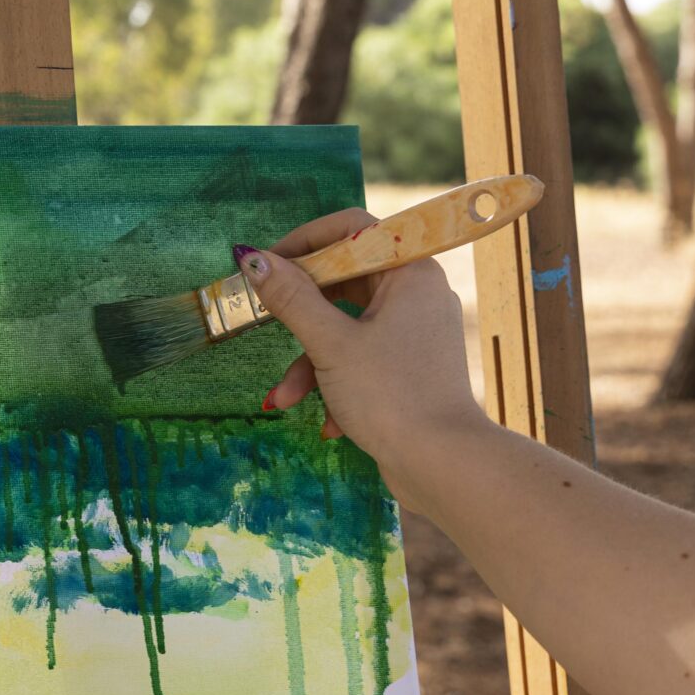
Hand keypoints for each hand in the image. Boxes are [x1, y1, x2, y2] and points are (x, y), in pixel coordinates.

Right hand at [237, 209, 491, 507]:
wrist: (442, 464)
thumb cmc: (391, 395)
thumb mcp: (330, 344)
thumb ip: (291, 298)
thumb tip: (252, 259)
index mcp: (410, 272)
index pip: (352, 230)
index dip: (304, 243)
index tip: (266, 265)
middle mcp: (419, 294)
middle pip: (345, 283)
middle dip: (301, 318)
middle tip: (267, 323)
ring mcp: (417, 333)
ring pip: (349, 329)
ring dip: (312, 363)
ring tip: (286, 399)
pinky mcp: (412, 369)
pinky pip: (364, 359)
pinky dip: (339, 384)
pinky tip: (330, 422)